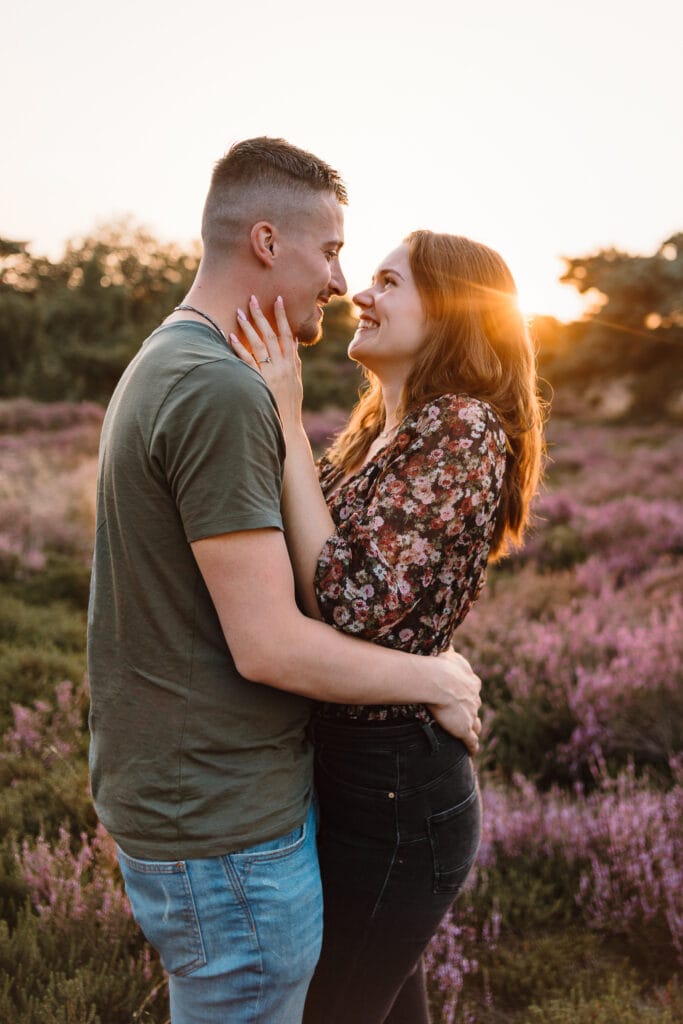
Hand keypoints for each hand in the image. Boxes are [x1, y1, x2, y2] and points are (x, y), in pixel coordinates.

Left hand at [229, 295, 303, 427]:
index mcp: (291, 363)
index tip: (277, 299)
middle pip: (271, 335)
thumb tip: (293, 340)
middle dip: (262, 315)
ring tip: (240, 312)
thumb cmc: (290, 404)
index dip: (282, 316)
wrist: (287, 426)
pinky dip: (239, 347)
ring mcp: (270, 373)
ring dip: (249, 327)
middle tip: (252, 298)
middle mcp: (281, 365)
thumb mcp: (297, 380)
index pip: (287, 334)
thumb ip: (294, 359)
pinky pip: (247, 361)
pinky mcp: (258, 382)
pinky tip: (231, 336)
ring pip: (259, 344)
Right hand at [427, 648, 481, 755]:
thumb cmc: (439, 664)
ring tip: (471, 733)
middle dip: (471, 711)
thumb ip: (450, 649)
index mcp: (472, 681)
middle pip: (475, 706)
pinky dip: (472, 747)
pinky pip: (471, 741)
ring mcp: (471, 714)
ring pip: (476, 724)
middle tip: (464, 715)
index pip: (472, 689)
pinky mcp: (464, 729)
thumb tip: (449, 640)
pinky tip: (472, 752)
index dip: (467, 693)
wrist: (436, 679)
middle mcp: (475, 698)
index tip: (463, 696)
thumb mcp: (448, 653)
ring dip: (473, 728)